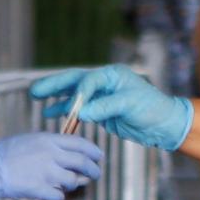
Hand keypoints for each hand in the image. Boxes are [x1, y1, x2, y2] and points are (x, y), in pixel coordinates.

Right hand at [0, 133, 102, 199]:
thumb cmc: (6, 153)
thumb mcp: (31, 140)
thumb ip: (51, 146)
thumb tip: (70, 155)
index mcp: (49, 140)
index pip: (81, 144)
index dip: (93, 151)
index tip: (99, 156)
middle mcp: (52, 155)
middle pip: (83, 163)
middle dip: (93, 170)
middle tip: (96, 174)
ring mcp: (47, 172)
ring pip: (73, 181)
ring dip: (72, 183)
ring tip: (66, 183)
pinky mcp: (41, 189)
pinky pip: (59, 196)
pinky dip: (57, 195)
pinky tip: (51, 193)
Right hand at [30, 66, 193, 150]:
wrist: (165, 124)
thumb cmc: (153, 109)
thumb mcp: (130, 106)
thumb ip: (105, 107)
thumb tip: (81, 113)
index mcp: (113, 75)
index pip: (88, 80)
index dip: (78, 93)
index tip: (72, 109)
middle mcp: (105, 83)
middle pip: (75, 81)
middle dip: (54, 85)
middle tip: (35, 91)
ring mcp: (101, 97)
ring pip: (74, 95)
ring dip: (56, 98)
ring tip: (36, 99)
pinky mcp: (101, 111)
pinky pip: (79, 109)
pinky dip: (66, 111)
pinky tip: (50, 113)